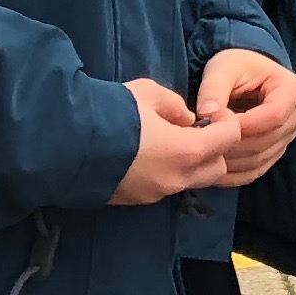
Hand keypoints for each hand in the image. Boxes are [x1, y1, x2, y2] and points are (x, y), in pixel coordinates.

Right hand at [110, 78, 230, 204]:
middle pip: (217, 168)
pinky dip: (167, 173)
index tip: (212, 113)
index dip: (227, 122)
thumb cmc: (111, 113)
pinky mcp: (137, 201)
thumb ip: (175, 106)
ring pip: (191, 181)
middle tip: (196, 130)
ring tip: (170, 143)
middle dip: (214, 148)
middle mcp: (177, 178)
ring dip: (191, 164)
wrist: (65, 145)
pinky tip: (147, 156)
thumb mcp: (148, 94)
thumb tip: (187, 119)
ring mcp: (156, 194)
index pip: (230, 138)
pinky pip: (165, 187)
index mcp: (188, 151)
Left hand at [198, 48, 295, 188]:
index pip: (274, 116)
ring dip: (230, 160)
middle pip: (267, 140)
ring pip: (260, 159)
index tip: (214, 122)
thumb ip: (214, 88)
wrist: (244, 77)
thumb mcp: (223, 67)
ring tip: (203, 151)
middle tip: (201, 140)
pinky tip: (210, 166)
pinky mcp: (274, 153)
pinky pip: (255, 171)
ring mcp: (288, 137)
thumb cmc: (235, 67)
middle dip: (233, 143)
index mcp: (291, 89)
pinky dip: (232, 174)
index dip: (244, 124)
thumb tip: (206, 114)